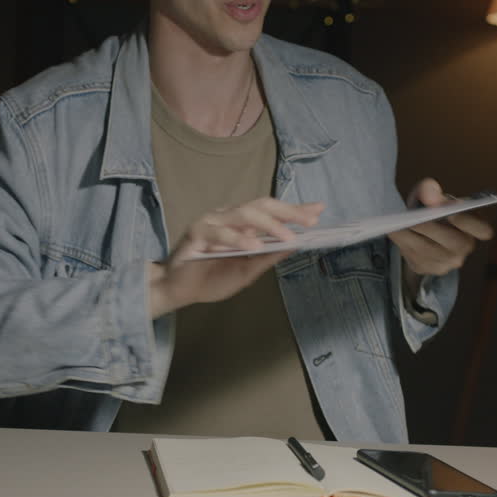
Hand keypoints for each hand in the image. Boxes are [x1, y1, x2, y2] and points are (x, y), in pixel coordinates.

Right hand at [147, 198, 324, 318]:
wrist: (178, 291)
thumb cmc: (210, 278)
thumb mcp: (247, 270)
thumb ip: (268, 256)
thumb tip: (295, 244)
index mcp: (240, 222)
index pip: (271, 210)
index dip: (294, 210)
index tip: (318, 210)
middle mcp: (227, 216)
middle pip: (261, 205)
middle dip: (288, 212)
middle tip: (309, 222)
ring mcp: (211, 222)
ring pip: (244, 214)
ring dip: (268, 225)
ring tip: (288, 237)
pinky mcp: (196, 233)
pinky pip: (220, 233)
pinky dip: (238, 239)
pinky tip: (253, 246)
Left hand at [388, 179, 493, 296]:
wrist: (419, 230)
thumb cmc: (431, 209)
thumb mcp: (431, 194)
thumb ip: (431, 190)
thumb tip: (430, 199)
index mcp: (474, 226)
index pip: (483, 231)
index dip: (469, 223)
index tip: (452, 212)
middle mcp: (465, 247)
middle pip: (454, 243)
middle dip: (432, 229)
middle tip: (414, 219)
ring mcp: (448, 262)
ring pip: (430, 252)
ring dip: (412, 237)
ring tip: (396, 224)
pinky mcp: (429, 269)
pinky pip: (415, 259)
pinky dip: (403, 244)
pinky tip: (395, 233)